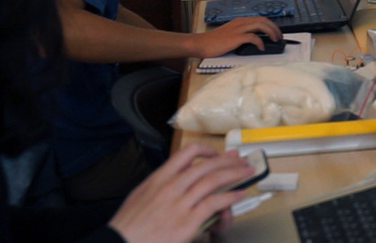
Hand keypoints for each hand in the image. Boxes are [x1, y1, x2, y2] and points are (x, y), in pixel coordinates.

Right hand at [108, 145, 251, 242]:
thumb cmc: (128, 225)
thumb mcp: (140, 195)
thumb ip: (159, 183)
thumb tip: (175, 174)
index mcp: (159, 178)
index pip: (186, 153)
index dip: (206, 150)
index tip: (217, 153)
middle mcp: (171, 187)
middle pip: (206, 165)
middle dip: (228, 161)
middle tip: (241, 160)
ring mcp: (180, 204)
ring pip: (213, 181)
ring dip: (235, 174)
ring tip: (247, 172)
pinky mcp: (187, 221)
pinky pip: (214, 203)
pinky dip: (230, 197)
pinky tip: (239, 194)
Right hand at [192, 16, 280, 57]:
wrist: (201, 44)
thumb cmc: (214, 42)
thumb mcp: (231, 34)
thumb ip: (242, 34)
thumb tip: (255, 40)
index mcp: (240, 21)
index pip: (260, 18)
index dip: (271, 25)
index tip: (277, 33)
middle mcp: (241, 22)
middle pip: (263, 20)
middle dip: (274, 28)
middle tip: (280, 37)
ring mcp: (238, 29)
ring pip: (260, 25)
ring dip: (271, 32)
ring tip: (275, 40)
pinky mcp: (235, 37)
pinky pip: (253, 37)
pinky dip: (260, 42)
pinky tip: (262, 48)